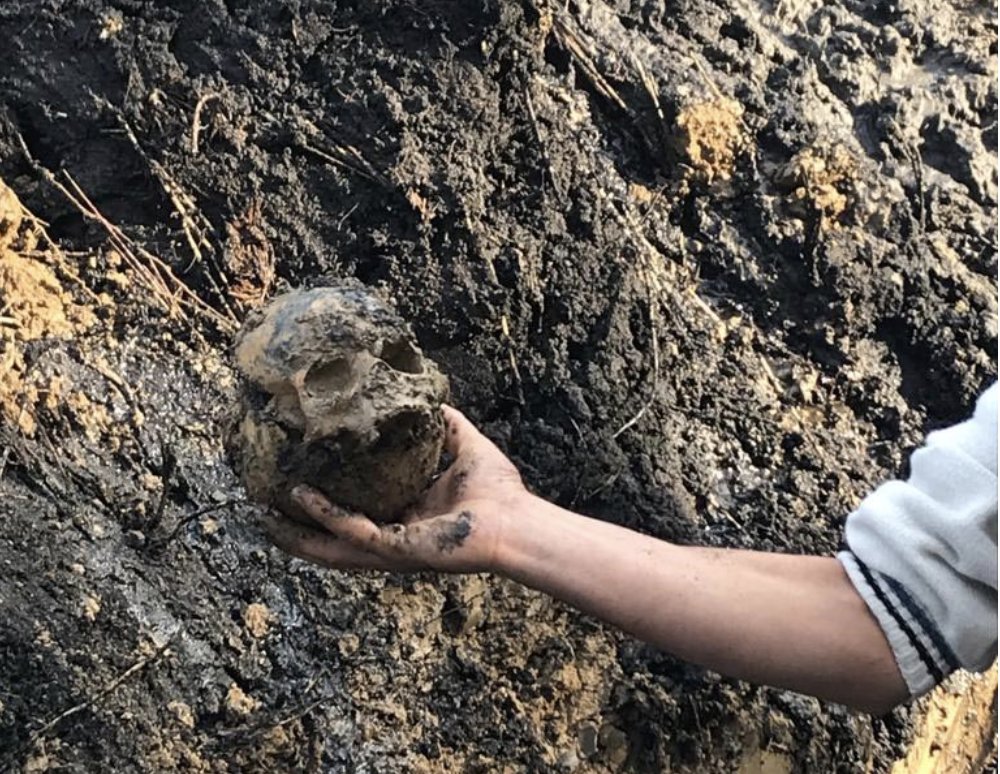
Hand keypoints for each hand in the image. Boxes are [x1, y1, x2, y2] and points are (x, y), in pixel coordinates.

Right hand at [264, 405, 528, 572]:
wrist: (518, 521)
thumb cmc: (500, 493)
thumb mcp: (465, 447)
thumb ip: (445, 425)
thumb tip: (428, 397)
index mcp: (404, 519)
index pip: (354, 516)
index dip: (323, 507)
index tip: (293, 487)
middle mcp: (392, 537)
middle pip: (331, 540)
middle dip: (296, 530)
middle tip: (262, 512)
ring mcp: (392, 548)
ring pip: (331, 545)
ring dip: (298, 533)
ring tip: (264, 517)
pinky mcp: (399, 549)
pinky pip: (354, 531)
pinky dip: (327, 516)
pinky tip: (302, 498)